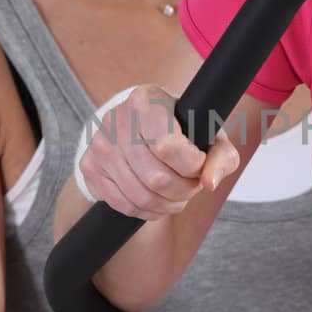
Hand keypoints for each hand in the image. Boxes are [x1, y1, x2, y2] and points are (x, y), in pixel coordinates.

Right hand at [77, 85, 239, 217]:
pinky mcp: (90, 167)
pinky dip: (148, 210)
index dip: (191, 166)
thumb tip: (210, 182)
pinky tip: (158, 198)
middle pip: (156, 178)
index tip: (199, 164)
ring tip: (178, 194)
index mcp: (146, 101)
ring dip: (168, 204)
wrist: (137, 125)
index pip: (167, 146)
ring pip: (141, 196)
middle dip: (183, 190)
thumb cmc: (179, 128)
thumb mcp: (207, 134)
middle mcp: (116, 120)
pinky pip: (125, 205)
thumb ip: (221, 156)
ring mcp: (100, 145)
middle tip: (192, 185)